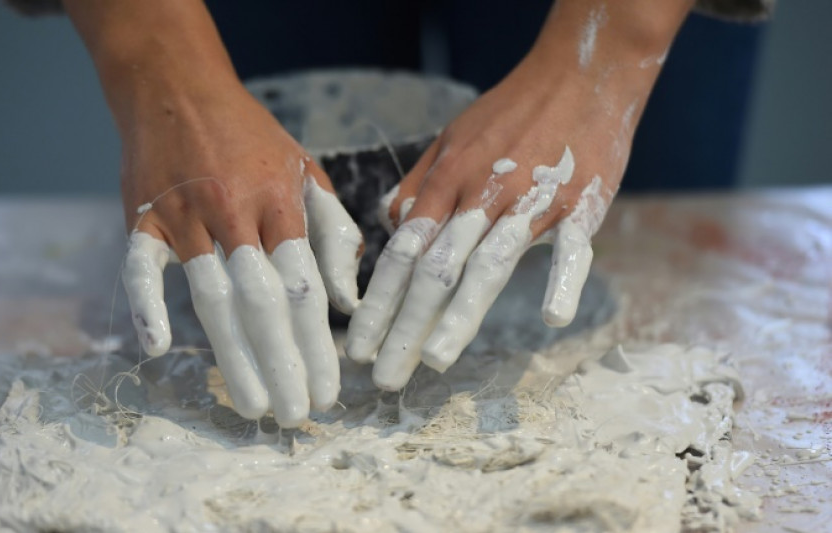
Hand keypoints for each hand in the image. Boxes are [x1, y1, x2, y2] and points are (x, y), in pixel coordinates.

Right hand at [65, 0, 361, 426]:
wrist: (177, 88)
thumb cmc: (249, 139)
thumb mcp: (304, 173)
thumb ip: (331, 234)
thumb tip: (348, 302)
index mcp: (280, 203)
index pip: (305, 288)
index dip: (318, 346)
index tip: (330, 392)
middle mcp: (236, 213)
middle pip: (264, 302)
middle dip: (284, 364)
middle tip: (297, 415)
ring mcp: (185, 216)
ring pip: (213, 295)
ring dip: (233, 355)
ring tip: (254, 405)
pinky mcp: (143, 218)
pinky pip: (142, 266)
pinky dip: (147, 305)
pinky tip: (159, 349)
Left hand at [346, 0, 689, 389]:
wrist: (579, 71)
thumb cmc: (510, 111)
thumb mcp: (451, 138)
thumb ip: (420, 185)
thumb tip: (391, 224)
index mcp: (448, 181)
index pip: (403, 252)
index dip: (378, 302)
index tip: (358, 345)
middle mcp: (481, 194)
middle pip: (434, 269)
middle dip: (403, 326)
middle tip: (383, 376)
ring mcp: (531, 200)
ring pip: (488, 263)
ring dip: (459, 315)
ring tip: (434, 360)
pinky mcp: (581, 203)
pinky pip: (571, 246)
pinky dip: (562, 278)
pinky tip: (550, 317)